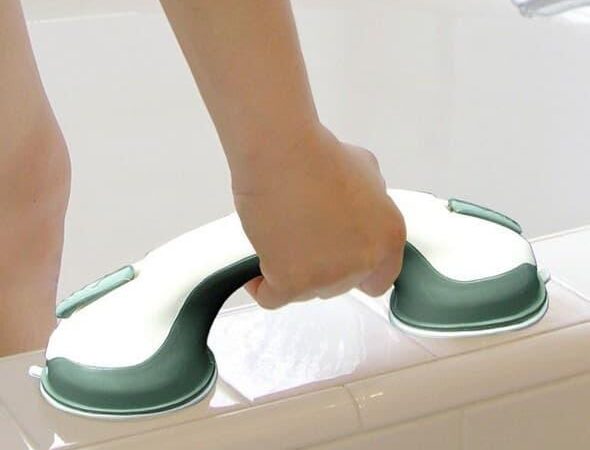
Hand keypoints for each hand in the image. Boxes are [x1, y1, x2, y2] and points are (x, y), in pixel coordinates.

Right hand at [231, 125, 405, 308]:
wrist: (282, 155)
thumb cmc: (317, 156)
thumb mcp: (366, 170)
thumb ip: (370, 202)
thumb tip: (357, 212)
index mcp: (387, 238)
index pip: (380, 279)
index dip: (357, 271)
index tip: (340, 263)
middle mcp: (362, 262)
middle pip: (339, 285)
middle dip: (321, 267)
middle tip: (304, 239)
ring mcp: (327, 277)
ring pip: (306, 292)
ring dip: (292, 272)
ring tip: (280, 240)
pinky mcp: (291, 283)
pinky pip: (272, 298)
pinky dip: (261, 285)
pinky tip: (256, 269)